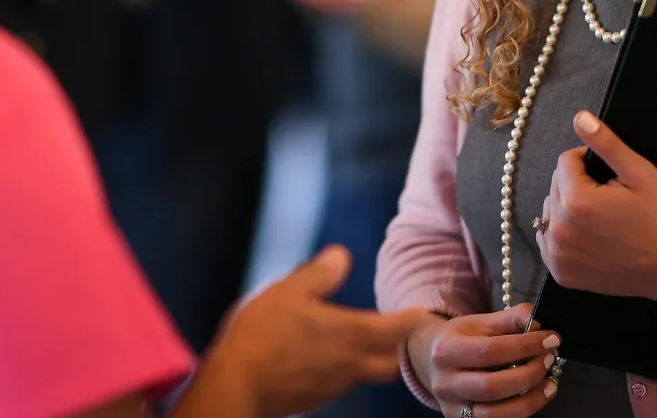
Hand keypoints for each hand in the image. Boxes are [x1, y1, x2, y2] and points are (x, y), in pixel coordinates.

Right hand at [192, 246, 433, 417]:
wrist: (235, 385)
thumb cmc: (263, 333)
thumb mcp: (289, 290)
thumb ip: (319, 273)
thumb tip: (341, 255)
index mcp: (352, 334)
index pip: (399, 329)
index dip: (413, 318)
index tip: (421, 311)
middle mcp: (351, 365)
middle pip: (391, 363)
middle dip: (398, 348)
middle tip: (395, 332)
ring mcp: (333, 387)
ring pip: (364, 375)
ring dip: (367, 359)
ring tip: (354, 341)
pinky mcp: (314, 400)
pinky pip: (337, 384)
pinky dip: (339, 370)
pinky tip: (318, 358)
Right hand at [407, 304, 560, 416]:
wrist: (432, 360)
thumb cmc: (462, 339)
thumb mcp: (482, 322)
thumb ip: (512, 319)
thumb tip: (540, 324)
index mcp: (447, 351)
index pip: (490, 351)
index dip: (525, 346)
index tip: (551, 339)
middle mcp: (445, 383)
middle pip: (492, 386)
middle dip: (529, 374)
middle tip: (549, 359)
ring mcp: (452, 408)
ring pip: (495, 414)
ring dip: (530, 400)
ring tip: (550, 383)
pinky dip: (521, 412)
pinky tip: (536, 397)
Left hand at [539, 111, 656, 342]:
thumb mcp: (640, 173)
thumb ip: (606, 144)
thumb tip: (580, 117)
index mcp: (577, 200)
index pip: (566, 161)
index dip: (588, 162)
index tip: (611, 177)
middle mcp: (560, 228)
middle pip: (556, 186)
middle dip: (577, 185)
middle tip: (609, 198)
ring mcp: (558, 254)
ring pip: (550, 212)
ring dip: (567, 209)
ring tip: (599, 218)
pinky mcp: (562, 273)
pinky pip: (548, 242)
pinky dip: (562, 236)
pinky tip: (587, 237)